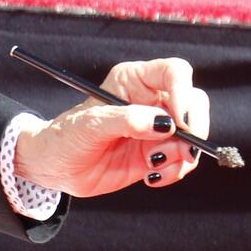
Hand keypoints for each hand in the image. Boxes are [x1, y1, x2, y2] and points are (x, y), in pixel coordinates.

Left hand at [13, 57, 210, 196]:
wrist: (56, 168)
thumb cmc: (66, 137)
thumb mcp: (90, 125)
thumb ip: (126, 120)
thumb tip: (165, 124)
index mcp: (134, 80)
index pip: (175, 72)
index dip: (184, 93)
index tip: (178, 121)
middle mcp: (151, 100)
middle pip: (195, 103)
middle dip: (192, 129)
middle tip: (177, 150)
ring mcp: (157, 128)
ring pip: (193, 135)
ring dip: (181, 155)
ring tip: (151, 165)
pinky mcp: (159, 153)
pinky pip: (184, 161)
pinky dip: (176, 171)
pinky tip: (150, 178)